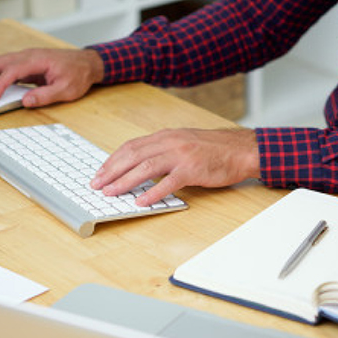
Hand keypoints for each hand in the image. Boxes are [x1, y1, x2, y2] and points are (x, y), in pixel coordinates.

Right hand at [0, 48, 104, 107]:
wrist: (88, 63)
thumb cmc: (79, 74)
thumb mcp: (66, 89)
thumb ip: (45, 96)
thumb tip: (26, 101)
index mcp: (38, 60)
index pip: (12, 70)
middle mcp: (29, 55)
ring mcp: (27, 57)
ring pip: (1, 62)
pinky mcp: (28, 63)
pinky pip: (8, 67)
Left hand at [90, 128, 260, 205]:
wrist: (241, 149)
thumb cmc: (213, 148)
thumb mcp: (182, 142)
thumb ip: (162, 150)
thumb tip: (138, 166)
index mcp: (165, 136)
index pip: (131, 147)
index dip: (112, 161)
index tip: (100, 173)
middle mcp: (169, 142)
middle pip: (132, 156)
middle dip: (111, 171)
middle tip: (97, 185)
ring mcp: (181, 155)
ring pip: (145, 168)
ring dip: (125, 181)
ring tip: (111, 192)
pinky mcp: (192, 169)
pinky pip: (168, 182)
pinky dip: (152, 193)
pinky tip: (140, 202)